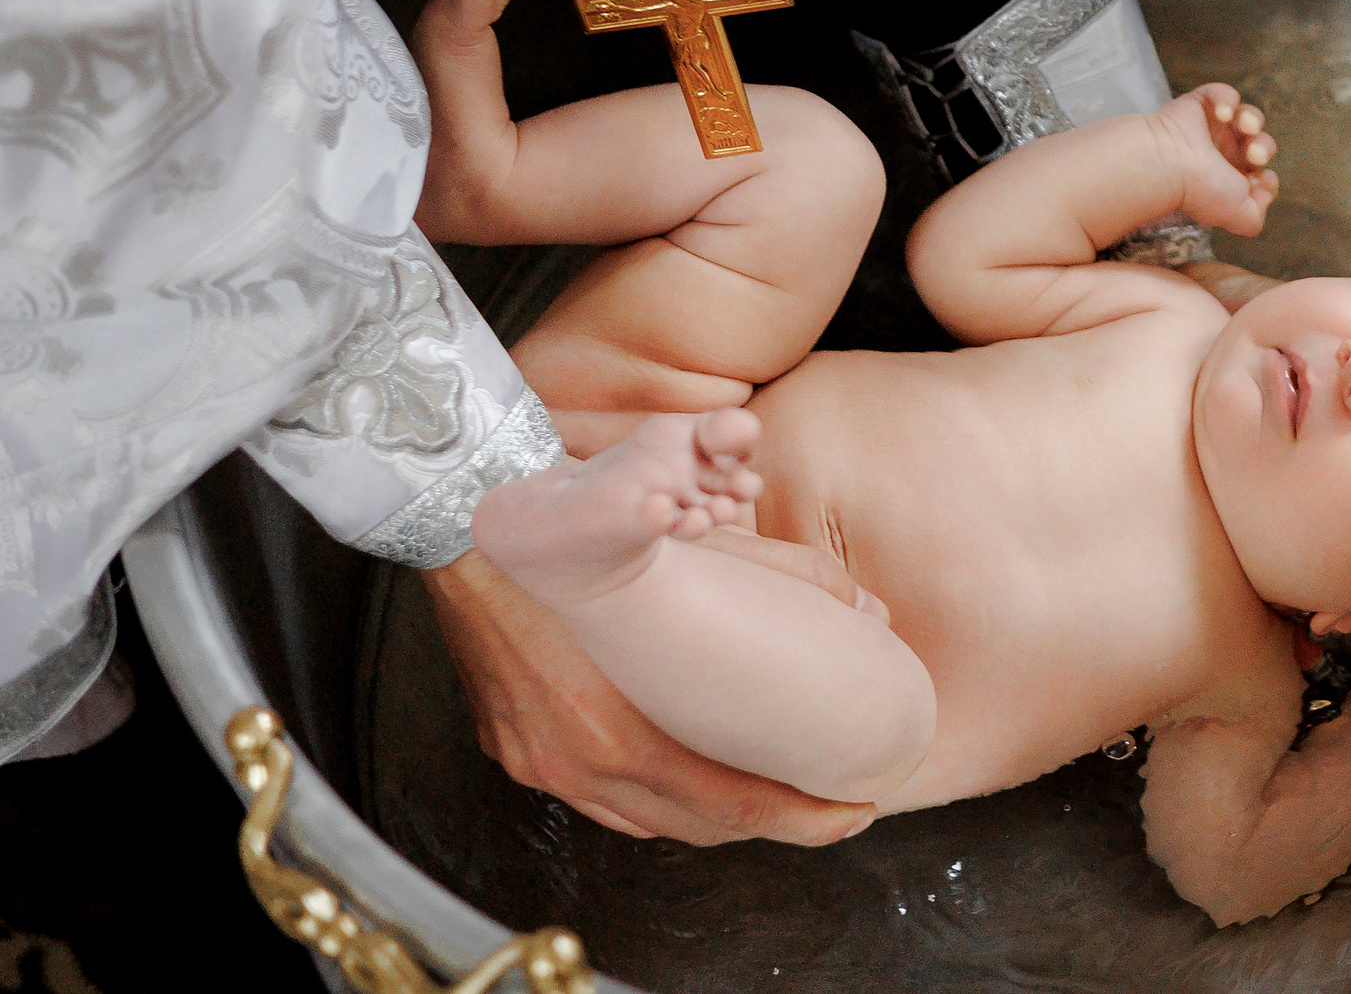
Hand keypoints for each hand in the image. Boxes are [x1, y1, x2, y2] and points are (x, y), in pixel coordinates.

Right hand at [423, 548, 877, 844]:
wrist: (476, 526)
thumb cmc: (593, 537)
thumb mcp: (703, 554)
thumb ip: (796, 583)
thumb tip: (874, 614)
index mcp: (626, 730)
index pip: (735, 805)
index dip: (806, 818)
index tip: (856, 809)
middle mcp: (581, 762)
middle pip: (698, 825)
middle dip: (774, 822)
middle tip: (831, 806)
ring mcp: (542, 762)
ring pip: (648, 823)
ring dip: (713, 817)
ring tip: (769, 795)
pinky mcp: (518, 753)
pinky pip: (600, 801)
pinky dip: (652, 801)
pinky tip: (685, 780)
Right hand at [1154, 84, 1278, 235]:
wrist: (1172, 163)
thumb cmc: (1203, 189)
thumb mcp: (1242, 216)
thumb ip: (1259, 215)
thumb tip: (1264, 190)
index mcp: (1229, 180)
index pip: (1259, 175)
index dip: (1266, 176)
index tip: (1259, 179)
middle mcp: (1221, 154)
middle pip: (1260, 144)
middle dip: (1264, 148)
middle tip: (1253, 153)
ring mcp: (1212, 128)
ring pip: (1248, 116)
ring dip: (1253, 120)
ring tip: (1246, 126)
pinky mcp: (1201, 103)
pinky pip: (1224, 93)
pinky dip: (1228, 99)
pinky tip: (1223, 114)